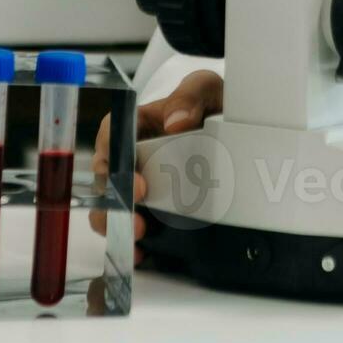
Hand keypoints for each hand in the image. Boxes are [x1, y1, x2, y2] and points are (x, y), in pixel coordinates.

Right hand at [90, 69, 222, 250]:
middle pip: (105, 180)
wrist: (237, 123)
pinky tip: (145, 254)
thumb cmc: (210, 102)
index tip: (139, 184)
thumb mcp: (205, 89)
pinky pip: (134, 225)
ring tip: (138, 240)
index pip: (110, 138)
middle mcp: (132, 155)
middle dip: (113, 205)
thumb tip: (177, 122)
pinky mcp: (155, 205)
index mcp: (136, 124)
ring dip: (118, 225)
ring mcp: (141, 182)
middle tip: (138, 222)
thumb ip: (190, 97)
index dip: (113, 161)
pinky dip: (135, 242)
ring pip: (112, 206)